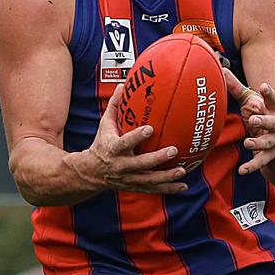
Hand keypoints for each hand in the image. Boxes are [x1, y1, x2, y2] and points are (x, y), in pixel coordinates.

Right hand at [66, 84, 188, 194]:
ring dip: (166, 177)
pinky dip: (169, 188)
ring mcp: (128, 178)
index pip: (125, 142)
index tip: (150, 128)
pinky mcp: (135, 187)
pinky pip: (153, 189)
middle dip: (157, 158)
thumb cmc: (102, 144)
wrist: (91, 172)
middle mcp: (121, 166)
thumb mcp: (104, 125)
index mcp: (113, 149)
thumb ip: (115, 106)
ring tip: (182, 171)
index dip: (136, 137)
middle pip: (140, 164)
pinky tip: (184, 186)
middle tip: (173, 150)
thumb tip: (122, 84)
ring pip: (149, 180)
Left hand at [224, 68, 274, 174]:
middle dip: (264, 121)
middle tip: (253, 120)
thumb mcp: (252, 102)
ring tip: (248, 143)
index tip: (263, 86)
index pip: (273, 101)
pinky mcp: (270, 156)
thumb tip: (221, 70)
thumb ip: (237, 88)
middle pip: (274, 123)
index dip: (269, 94)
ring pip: (268, 143)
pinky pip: (261, 162)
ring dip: (258, 143)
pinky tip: (242, 170)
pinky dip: (252, 166)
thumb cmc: (262, 118)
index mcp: (274, 111)